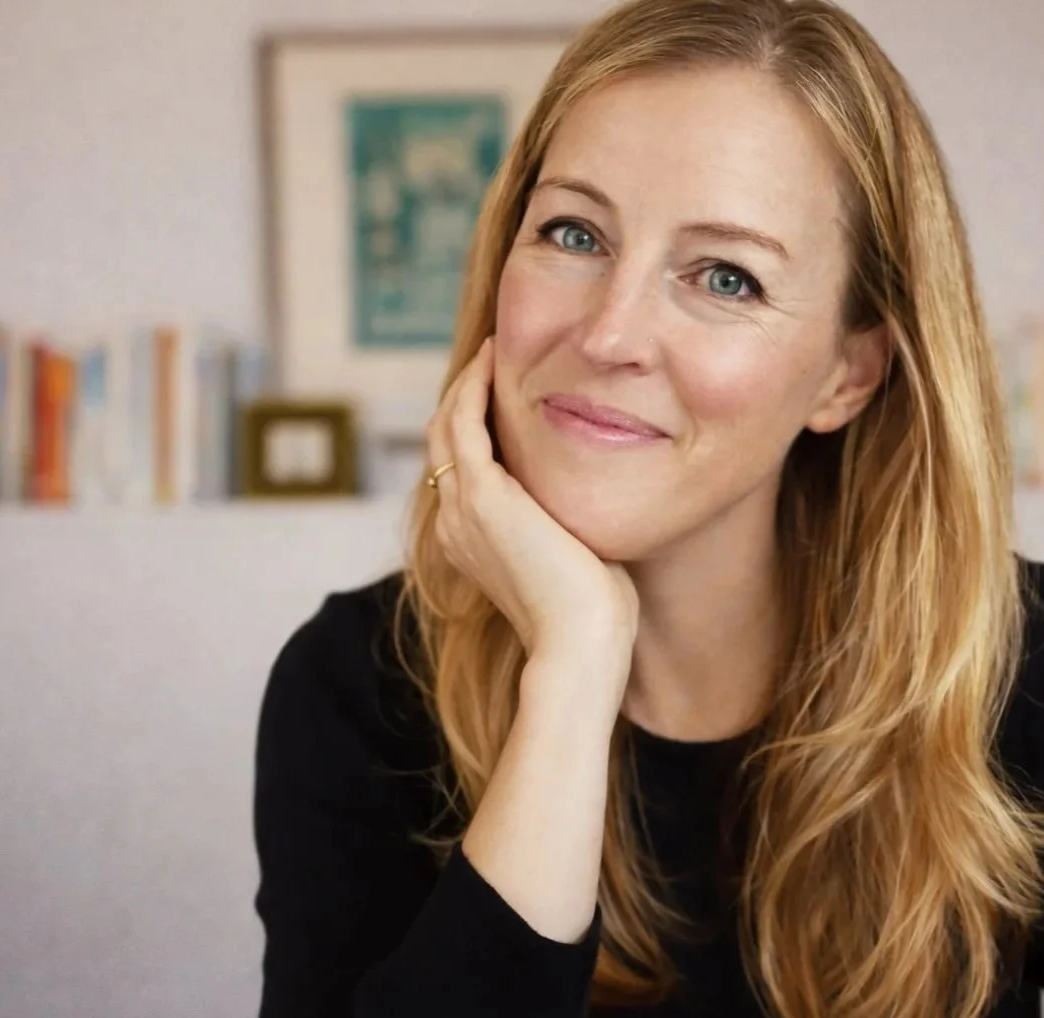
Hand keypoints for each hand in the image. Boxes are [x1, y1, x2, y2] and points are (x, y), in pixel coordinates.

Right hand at [426, 337, 638, 719]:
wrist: (580, 642)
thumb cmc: (592, 614)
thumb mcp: (575, 556)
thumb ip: (570, 523)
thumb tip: (599, 502)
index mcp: (473, 540)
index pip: (461, 468)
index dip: (474, 425)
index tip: (504, 392)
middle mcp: (455, 522)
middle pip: (444, 440)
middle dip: (465, 395)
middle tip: (494, 356)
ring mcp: (463, 507)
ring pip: (447, 425)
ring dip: (467, 382)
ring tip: (493, 348)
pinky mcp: (481, 494)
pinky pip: (464, 422)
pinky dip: (474, 386)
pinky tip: (495, 358)